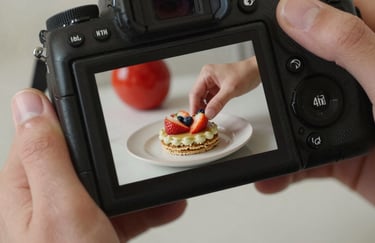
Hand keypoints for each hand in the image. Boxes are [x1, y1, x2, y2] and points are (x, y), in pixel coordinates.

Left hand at [0, 89, 185, 242]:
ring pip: (106, 187)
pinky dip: (144, 210)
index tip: (99, 102)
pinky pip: (118, 213)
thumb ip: (47, 155)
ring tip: (166, 184)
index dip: (71, 112)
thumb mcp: (60, 210)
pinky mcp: (90, 234)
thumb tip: (29, 103)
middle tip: (143, 150)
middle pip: (84, 158)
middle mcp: (44, 200)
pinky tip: (166, 207)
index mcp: (26, 185)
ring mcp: (69, 219)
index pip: (44, 129)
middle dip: (115, 155)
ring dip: (137, 185)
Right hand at [189, 56, 259, 118]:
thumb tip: (208, 113)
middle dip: (199, 108)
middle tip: (201, 120)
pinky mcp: (218, 89)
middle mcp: (207, 78)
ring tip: (207, 117)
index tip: (195, 117)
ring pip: (203, 99)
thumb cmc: (245, 73)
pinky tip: (212, 112)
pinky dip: (211, 107)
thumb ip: (218, 103)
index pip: (195, 92)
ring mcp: (212, 84)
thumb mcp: (230, 89)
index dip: (194, 106)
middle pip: (197, 96)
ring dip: (205, 108)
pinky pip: (210, 100)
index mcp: (207, 74)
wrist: (256, 71)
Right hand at [255, 0, 374, 204]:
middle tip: (252, 79)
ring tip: (260, 132)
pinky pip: (303, 153)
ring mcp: (348, 116)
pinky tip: (273, 175)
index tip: (266, 17)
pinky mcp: (340, 150)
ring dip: (275, 126)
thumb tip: (298, 13)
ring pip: (299, 110)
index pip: (336, 11)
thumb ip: (350, 46)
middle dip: (273, 72)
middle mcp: (362, 78)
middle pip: (305, 62)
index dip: (300, 9)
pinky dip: (285, 167)